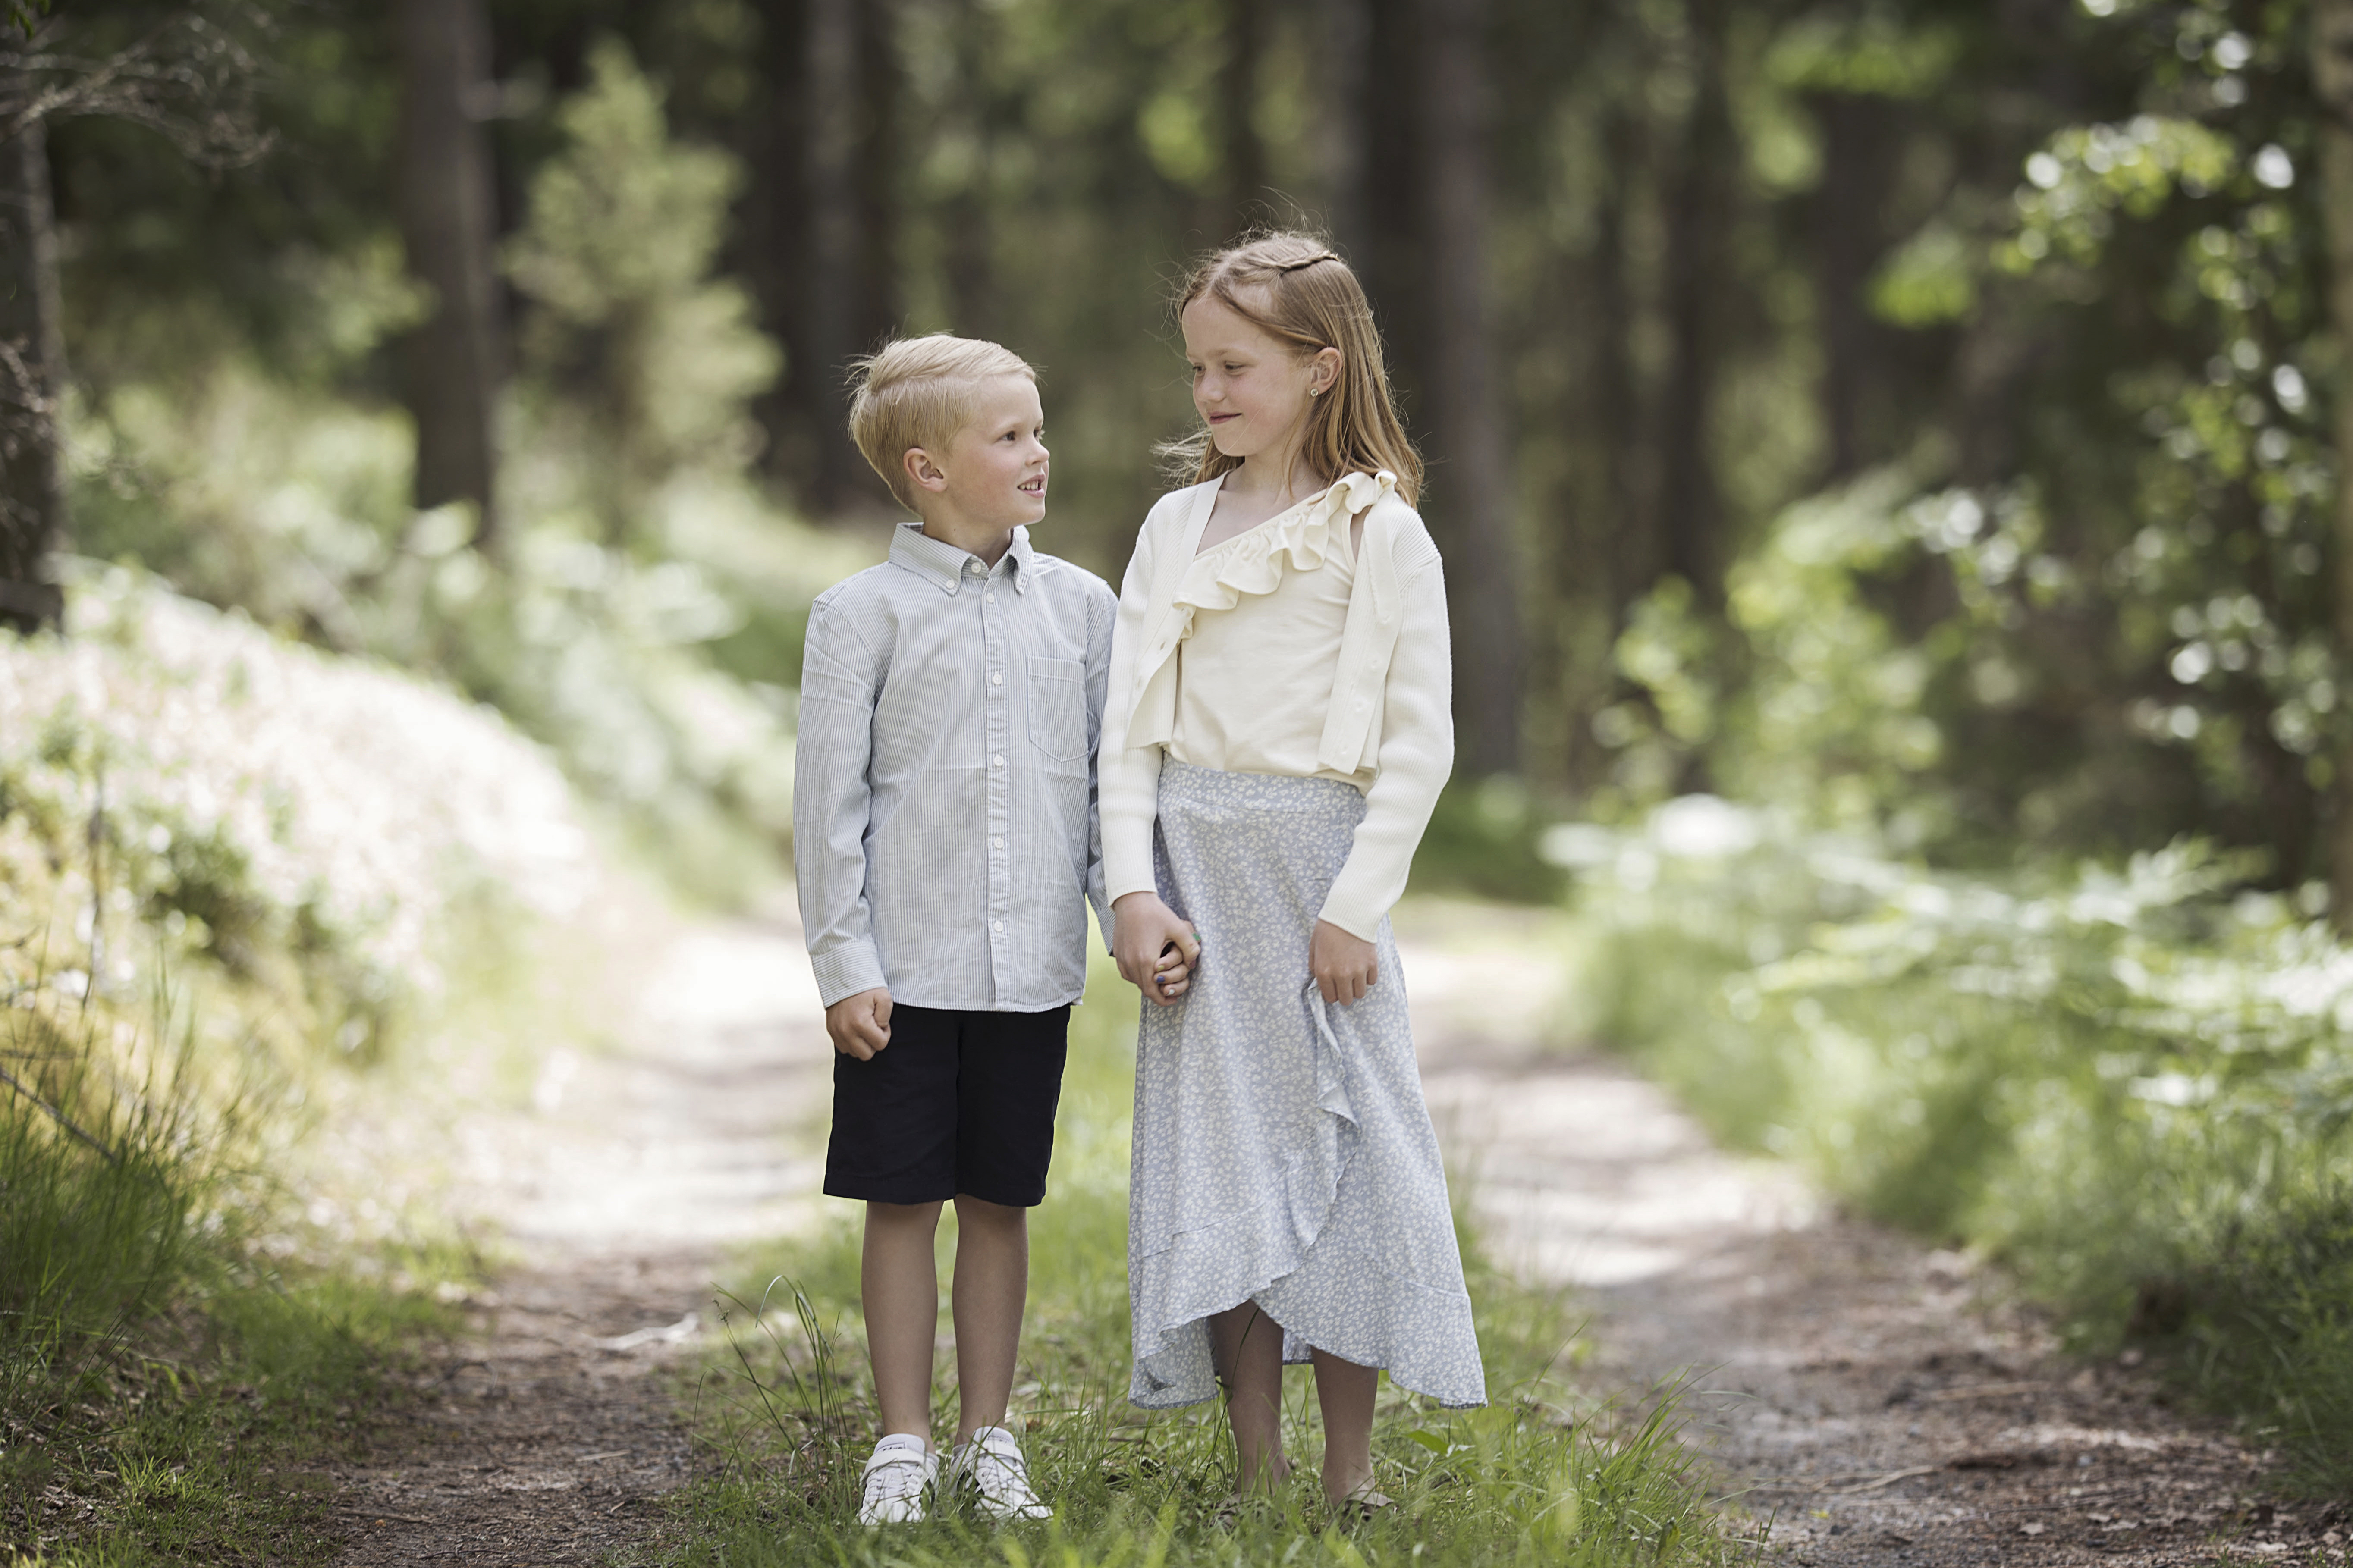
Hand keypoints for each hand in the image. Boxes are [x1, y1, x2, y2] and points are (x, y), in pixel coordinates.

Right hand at [825, 987, 892, 1059]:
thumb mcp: (884, 997)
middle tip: (874, 1026)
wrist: (843, 976)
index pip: (880, 1044)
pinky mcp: (830, 1030)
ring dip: (862, 1043)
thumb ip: (886, 1017)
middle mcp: (846, 1031)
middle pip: (866, 1055)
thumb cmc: (866, 986)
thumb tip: (880, 1029)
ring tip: (864, 1026)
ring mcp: (836, 1032)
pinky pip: (843, 1047)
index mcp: (860, 1023)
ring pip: (854, 1053)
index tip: (881, 1021)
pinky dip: (851, 1041)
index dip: (885, 1033)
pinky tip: (855, 1028)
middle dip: (873, 1043)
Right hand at [1113, 892, 1199, 1006]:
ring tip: (1160, 981)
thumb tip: (1193, 964)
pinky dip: (1137, 976)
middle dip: (1158, 994)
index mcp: (1146, 961)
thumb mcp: (1178, 928)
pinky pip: (1127, 973)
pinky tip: (1146, 970)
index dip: (1164, 1000)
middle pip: (1144, 989)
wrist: (1132, 899)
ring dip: (1147, 984)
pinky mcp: (1117, 954)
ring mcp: (1122, 959)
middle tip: (1170, 992)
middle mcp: (1131, 963)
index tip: (1174, 999)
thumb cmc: (1155, 912)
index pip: (1154, 992)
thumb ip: (1190, 948)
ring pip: (1135, 982)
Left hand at [1309, 921, 1376, 1004]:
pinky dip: (1368, 978)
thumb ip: (1314, 965)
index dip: (1332, 995)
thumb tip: (1317, 978)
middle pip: (1346, 1000)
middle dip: (1344, 995)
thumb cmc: (1328, 928)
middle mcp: (1341, 975)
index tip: (1334, 989)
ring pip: (1360, 994)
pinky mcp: (1372, 964)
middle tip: (1345, 986)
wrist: (1349, 913)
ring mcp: (1358, 970)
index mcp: (1324, 972)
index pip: (1330, 997)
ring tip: (1354, 978)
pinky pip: (1372, 981)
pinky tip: (1363, 968)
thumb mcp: (1314, 946)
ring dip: (1357, 988)